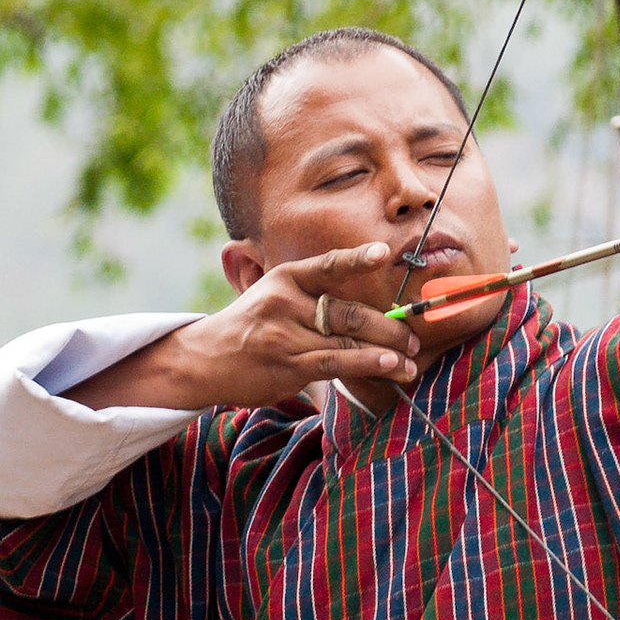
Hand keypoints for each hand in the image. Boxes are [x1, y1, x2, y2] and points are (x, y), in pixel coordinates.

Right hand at [65, 242, 423, 411]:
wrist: (204, 360)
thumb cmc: (251, 329)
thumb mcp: (274, 298)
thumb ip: (314, 300)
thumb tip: (373, 315)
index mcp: (286, 278)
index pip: (327, 265)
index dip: (357, 258)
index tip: (383, 252)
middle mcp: (285, 300)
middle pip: (349, 311)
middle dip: (390, 326)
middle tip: (415, 337)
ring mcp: (284, 333)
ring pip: (348, 340)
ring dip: (387, 351)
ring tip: (411, 359)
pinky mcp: (286, 363)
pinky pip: (336, 362)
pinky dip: (368, 364)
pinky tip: (390, 367)